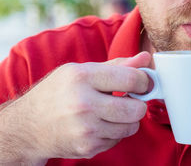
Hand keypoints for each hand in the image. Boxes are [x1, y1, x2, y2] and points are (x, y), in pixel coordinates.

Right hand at [0, 52, 151, 161]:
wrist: (28, 126)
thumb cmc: (58, 93)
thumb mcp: (83, 70)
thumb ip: (118, 65)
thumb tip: (146, 58)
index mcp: (83, 77)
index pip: (132, 79)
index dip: (144, 81)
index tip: (143, 83)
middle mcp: (83, 104)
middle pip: (136, 109)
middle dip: (139, 103)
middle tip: (129, 99)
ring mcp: (85, 129)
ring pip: (131, 127)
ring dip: (127, 119)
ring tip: (111, 111)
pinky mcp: (87, 147)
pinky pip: (118, 140)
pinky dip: (114, 132)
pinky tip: (99, 124)